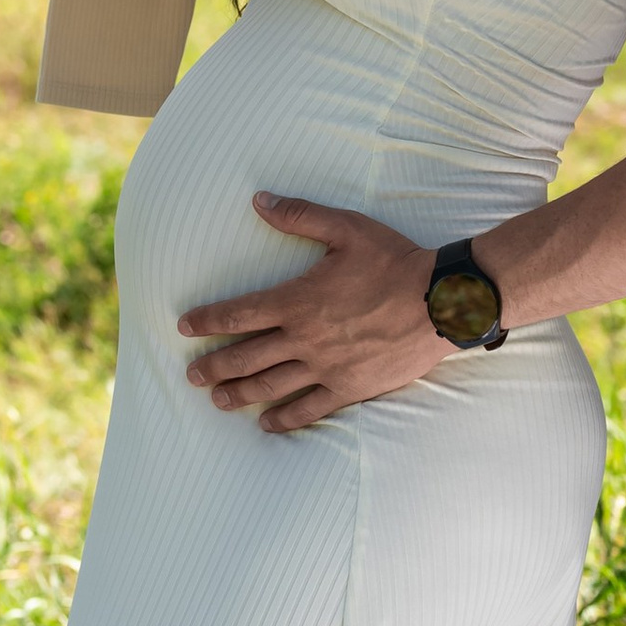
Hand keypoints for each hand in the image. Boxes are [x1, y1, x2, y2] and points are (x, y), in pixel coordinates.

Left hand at [178, 193, 449, 431]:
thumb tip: (259, 200)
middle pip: (245, 357)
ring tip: (216, 401)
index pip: (239, 313)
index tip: (185, 326)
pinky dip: (285, 419)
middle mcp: (304, 339)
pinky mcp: (349, 387)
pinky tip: (267, 425)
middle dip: (213, 366)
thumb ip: (299, 216)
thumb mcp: (347, 228)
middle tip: (191, 375)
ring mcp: (325, 367)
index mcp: (298, 300)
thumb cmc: (394, 261)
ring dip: (238, 394)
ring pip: (270, 386)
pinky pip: (310, 408)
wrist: (441, 301)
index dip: (207, 320)